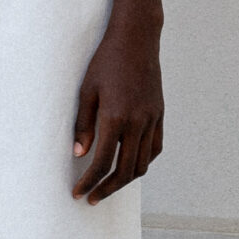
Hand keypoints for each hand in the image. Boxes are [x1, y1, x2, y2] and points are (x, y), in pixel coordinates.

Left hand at [72, 17, 163, 203]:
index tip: (79, 193)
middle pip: (125, 170)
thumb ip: (83, 124)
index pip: (102, 162)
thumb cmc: (105, 62)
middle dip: (106, 189)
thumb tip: (79, 154)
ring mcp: (152, 120)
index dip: (89, 182)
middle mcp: (137, 122)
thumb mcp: (86, 90)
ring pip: (142, 164)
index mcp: (115, 117)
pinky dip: (142, 162)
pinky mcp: (160, 115)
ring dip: (125, 180)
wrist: (136, 40)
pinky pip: (154, 149)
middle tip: (92, 198)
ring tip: (108, 186)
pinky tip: (130, 165)